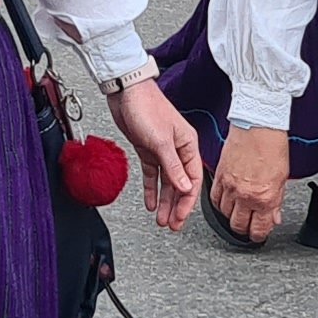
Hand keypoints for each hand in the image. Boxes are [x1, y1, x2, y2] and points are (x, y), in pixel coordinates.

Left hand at [108, 74, 204, 231]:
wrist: (126, 91)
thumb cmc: (147, 107)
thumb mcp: (161, 140)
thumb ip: (173, 166)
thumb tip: (184, 188)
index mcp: (187, 145)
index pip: (191, 180)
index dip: (187, 202)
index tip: (181, 218)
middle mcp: (177, 149)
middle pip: (179, 184)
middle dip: (176, 206)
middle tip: (172, 225)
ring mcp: (162, 150)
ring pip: (166, 182)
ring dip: (164, 201)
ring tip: (161, 219)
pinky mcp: (147, 149)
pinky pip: (152, 175)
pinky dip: (151, 189)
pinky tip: (150, 202)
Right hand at [215, 122, 292, 241]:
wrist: (258, 126)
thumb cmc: (273, 146)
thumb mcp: (283, 178)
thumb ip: (277, 201)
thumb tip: (274, 216)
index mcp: (265, 198)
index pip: (258, 229)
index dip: (259, 236)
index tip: (259, 234)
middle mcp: (245, 195)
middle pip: (238, 225)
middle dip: (244, 229)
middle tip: (249, 226)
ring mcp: (230, 187)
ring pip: (224, 214)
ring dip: (231, 215)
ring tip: (238, 211)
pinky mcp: (219, 177)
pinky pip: (214, 199)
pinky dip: (220, 203)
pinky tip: (226, 201)